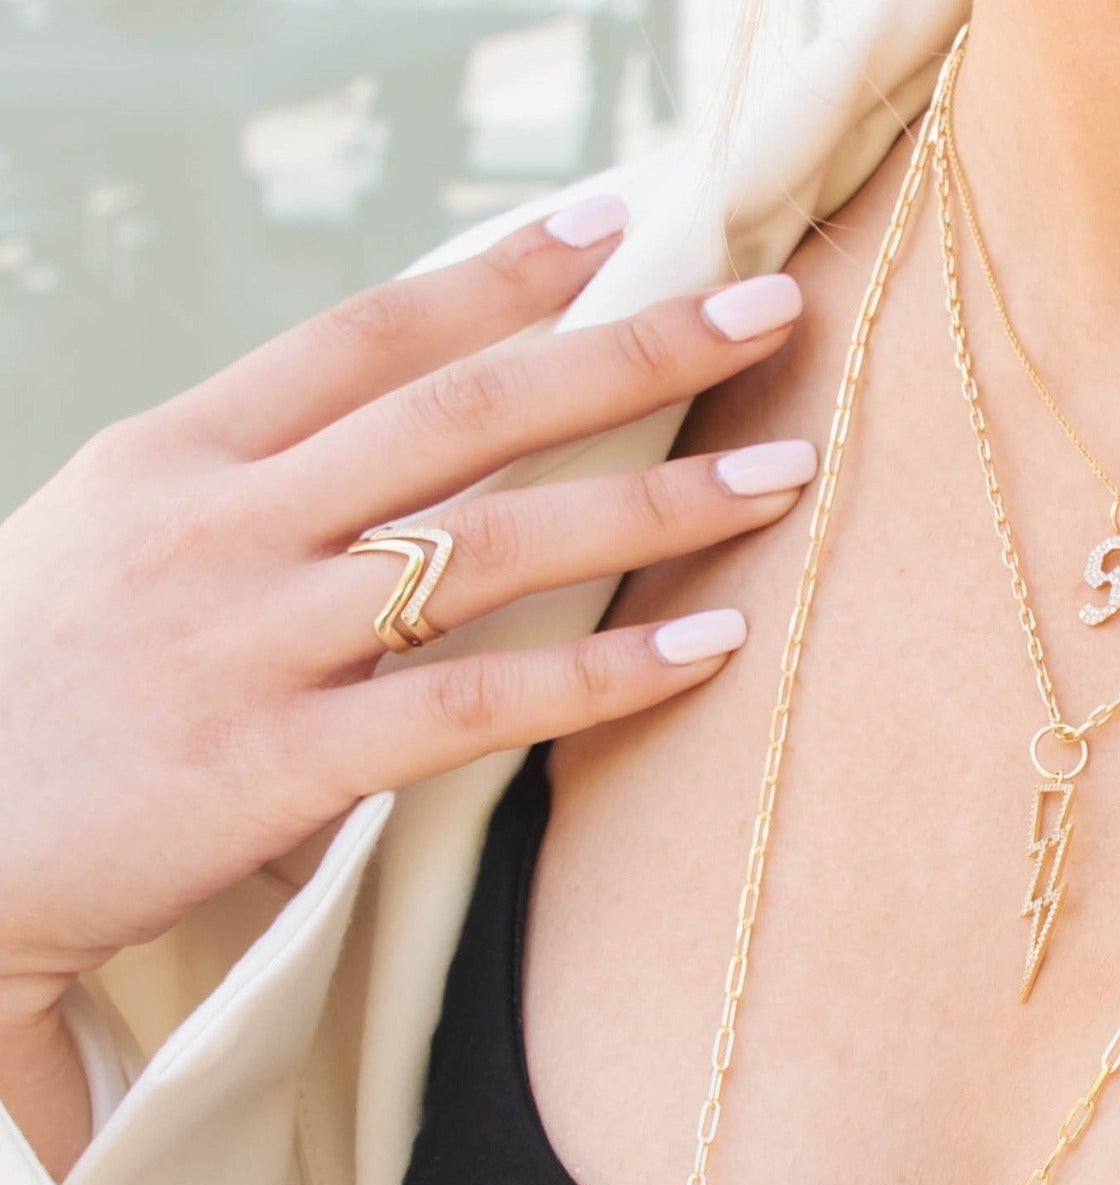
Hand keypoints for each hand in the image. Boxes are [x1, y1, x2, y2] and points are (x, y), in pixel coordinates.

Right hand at [0, 192, 813, 1031]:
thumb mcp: (111, 542)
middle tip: (760, 307)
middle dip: (630, 349)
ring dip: (655, 501)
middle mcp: (226, 524)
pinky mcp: (283, 764)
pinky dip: (600, 673)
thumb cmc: (27, 693)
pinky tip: (702, 647)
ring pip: (496, 542)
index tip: (615, 226)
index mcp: (179, 454)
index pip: (367, 333)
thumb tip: (383, 481)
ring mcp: (257, 639)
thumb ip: (247, 494)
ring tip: (783, 474)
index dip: (501, 275)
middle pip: (466, 407)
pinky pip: (476, 704)